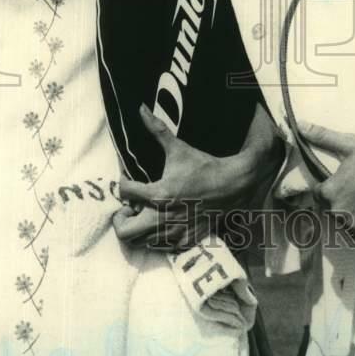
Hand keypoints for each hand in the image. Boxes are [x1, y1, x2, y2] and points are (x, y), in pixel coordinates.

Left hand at [113, 103, 283, 251]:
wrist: (233, 185)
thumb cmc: (204, 166)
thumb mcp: (179, 148)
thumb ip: (156, 129)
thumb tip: (140, 108)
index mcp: (158, 193)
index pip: (124, 193)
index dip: (122, 184)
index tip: (128, 180)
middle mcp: (163, 217)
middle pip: (124, 231)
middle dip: (121, 218)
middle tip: (129, 206)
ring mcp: (174, 232)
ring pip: (140, 242)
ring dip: (138, 227)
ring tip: (144, 213)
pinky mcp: (184, 241)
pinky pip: (159, 247)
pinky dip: (155, 238)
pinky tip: (161, 222)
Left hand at [297, 121, 354, 243]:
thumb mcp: (348, 145)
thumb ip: (322, 136)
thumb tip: (299, 125)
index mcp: (329, 192)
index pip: (319, 194)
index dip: (328, 187)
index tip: (341, 182)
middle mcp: (337, 212)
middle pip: (332, 208)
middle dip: (340, 201)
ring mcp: (353, 225)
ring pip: (345, 221)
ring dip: (351, 214)